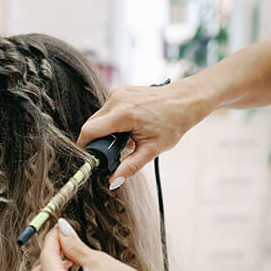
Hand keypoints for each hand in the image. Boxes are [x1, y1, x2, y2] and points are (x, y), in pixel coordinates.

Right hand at [78, 80, 209, 185]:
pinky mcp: (118, 89)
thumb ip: (130, 167)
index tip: (91, 159)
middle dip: (98, 140)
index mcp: (123, 114)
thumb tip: (113, 181)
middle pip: (91, 125)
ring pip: (97, 117)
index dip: (86, 147)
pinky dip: (110, 120)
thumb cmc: (172, 123)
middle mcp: (116, 99)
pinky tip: (126, 125)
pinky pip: (105, 110)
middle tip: (115, 150)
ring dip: (104, 130)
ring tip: (124, 137)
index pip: (90, 131)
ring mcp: (116, 91)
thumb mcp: (152, 149)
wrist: (184, 100)